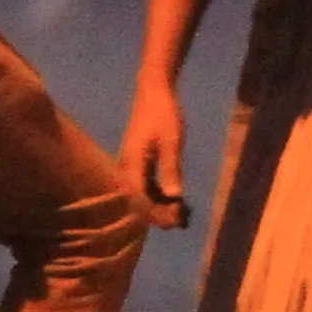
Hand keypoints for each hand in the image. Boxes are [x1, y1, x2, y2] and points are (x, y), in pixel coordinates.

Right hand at [121, 84, 190, 230]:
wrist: (154, 91)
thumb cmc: (164, 113)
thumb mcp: (172, 140)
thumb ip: (171, 168)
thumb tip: (174, 196)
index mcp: (132, 165)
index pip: (139, 202)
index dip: (157, 216)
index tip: (178, 219)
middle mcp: (126, 170)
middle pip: (139, 204)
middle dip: (161, 215)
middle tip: (185, 219)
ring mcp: (131, 168)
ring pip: (142, 197)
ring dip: (162, 208)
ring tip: (185, 214)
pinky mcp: (137, 165)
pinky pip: (145, 188)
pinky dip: (160, 196)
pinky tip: (178, 200)